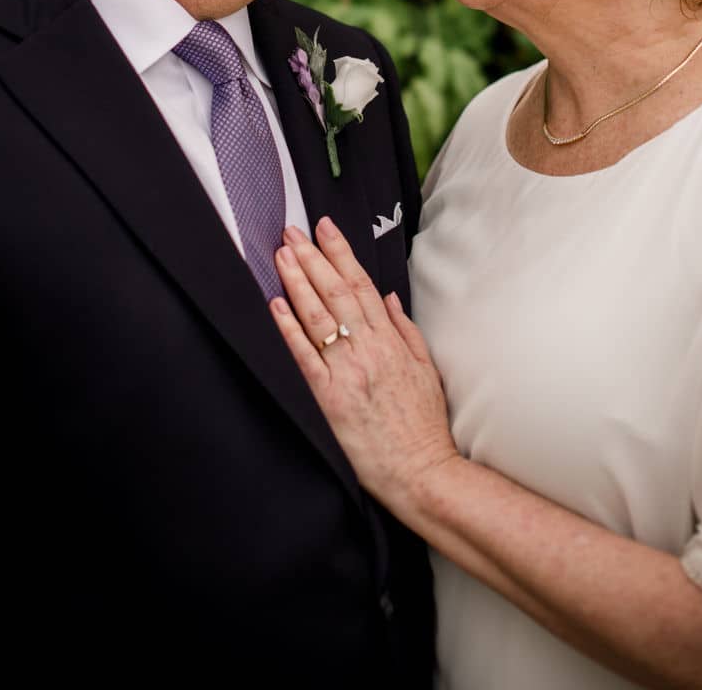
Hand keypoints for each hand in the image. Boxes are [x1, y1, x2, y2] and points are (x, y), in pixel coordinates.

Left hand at [271, 217, 459, 513]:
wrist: (421, 472)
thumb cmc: (424, 426)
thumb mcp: (426, 370)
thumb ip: (405, 330)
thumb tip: (387, 297)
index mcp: (391, 341)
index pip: (361, 285)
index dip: (341, 254)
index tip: (324, 229)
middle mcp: (369, 350)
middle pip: (336, 292)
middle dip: (312, 258)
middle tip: (291, 232)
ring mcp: (349, 372)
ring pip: (318, 316)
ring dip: (297, 282)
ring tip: (281, 255)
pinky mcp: (330, 399)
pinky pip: (305, 357)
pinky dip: (289, 328)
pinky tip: (275, 306)